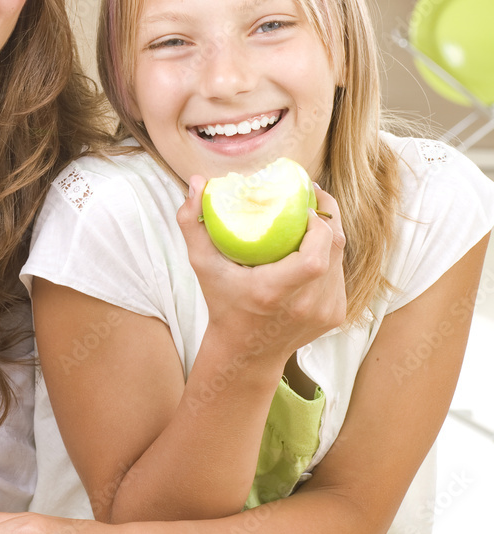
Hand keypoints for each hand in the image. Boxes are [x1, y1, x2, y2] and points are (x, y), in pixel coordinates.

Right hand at [176, 176, 346, 364]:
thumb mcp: (201, 264)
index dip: (318, 226)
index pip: (315, 259)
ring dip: (329, 234)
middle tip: (311, 196)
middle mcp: (305, 306)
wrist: (246, 351)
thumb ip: (192, 224)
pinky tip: (313, 245)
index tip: (303, 206)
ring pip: (341, 258)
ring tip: (311, 215)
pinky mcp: (334, 315)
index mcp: (273, 293)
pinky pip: (340, 273)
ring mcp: (324, 312)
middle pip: (334, 250)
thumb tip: (197, 183)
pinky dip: (329, 255)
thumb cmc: (222, 303)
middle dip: (328, 217)